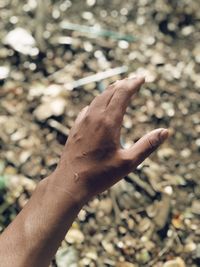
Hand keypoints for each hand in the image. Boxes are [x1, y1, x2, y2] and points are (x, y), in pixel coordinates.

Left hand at [54, 77, 167, 204]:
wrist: (69, 183)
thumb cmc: (99, 175)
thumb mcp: (128, 163)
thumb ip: (147, 145)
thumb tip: (165, 132)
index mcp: (108, 122)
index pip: (122, 94)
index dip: (133, 83)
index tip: (142, 77)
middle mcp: (94, 118)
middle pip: (110, 92)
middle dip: (124, 83)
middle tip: (134, 80)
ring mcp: (82, 122)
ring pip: (98, 98)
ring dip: (110, 90)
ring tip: (119, 88)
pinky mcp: (76, 129)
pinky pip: (88, 108)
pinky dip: (98, 102)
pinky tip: (99, 106)